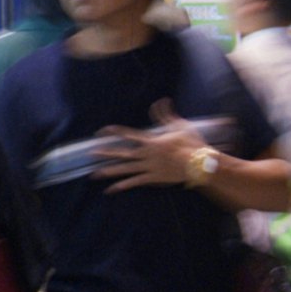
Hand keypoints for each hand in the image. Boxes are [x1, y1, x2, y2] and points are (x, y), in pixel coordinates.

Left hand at [92, 101, 206, 188]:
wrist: (199, 163)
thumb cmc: (191, 144)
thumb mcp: (179, 125)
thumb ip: (166, 114)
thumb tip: (162, 100)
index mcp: (150, 140)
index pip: (127, 134)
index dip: (113, 132)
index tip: (100, 131)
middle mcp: (146, 153)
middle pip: (121, 153)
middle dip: (106, 153)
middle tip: (91, 153)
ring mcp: (148, 167)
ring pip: (124, 169)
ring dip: (109, 171)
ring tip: (94, 174)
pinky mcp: (152, 178)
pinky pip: (133, 183)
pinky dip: (121, 186)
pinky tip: (109, 191)